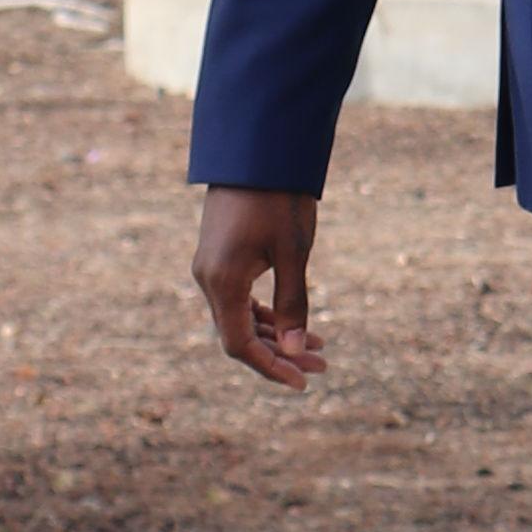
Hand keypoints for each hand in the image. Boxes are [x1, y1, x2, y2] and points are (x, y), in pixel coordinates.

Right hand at [195, 185, 327, 385]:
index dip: (270, 368)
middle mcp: (208, 279)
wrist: (256, 149)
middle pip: (239, 336)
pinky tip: (291, 323)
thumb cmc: (279, 198)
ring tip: (319, 346)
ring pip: (238, 318)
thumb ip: (293, 305)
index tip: (304, 382)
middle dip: (280, 355)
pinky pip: (237, 299)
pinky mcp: (218, 257)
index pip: (239, 345)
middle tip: (324, 364)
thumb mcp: (294, 253)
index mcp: (222, 281)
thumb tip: (296, 352)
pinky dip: (263, 315)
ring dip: (274, 336)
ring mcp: (210, 268)